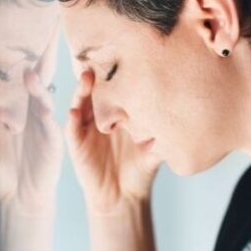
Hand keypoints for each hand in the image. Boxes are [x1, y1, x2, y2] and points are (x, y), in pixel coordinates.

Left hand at [0, 35, 62, 213]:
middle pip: (38, 74)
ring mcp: (43, 122)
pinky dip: (43, 107)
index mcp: (16, 107)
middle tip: (48, 22)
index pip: (19, 73)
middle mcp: (31, 109)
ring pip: (42, 94)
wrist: (19, 199)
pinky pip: (48, 120)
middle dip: (43, 50)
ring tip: (28, 70)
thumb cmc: (1, 171)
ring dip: (36, 81)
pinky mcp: (52, 139)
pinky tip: (38, 97)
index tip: (16, 22)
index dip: (19, 51)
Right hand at [65, 69, 159, 212]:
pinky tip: (74, 111)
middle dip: (97, 75)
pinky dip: (72, 119)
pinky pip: (72, 129)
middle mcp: (100, 117)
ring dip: (82, 91)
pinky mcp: (77, 144)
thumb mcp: (154, 151)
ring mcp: (87, 128)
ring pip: (81, 104)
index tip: (123, 55)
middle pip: (95, 91)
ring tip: (86, 78)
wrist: (124, 196)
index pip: (116, 90)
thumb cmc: (139, 170)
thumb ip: (161, 138)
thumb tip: (177, 126)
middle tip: (102, 60)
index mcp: (119, 114)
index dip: (117, 74)